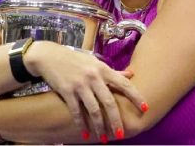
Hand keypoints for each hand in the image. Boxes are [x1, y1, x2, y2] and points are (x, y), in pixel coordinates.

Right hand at [24, 41, 146, 141]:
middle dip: (116, 120)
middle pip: (109, 102)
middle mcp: (93, 76)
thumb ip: (112, 71)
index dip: (136, 96)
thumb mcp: (94, 62)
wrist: (49, 56)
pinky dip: (81, 124)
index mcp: (102, 69)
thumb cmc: (75, 59)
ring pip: (93, 110)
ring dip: (99, 126)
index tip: (145, 108)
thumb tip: (131, 74)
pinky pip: (77, 111)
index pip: (124, 83)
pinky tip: (85, 134)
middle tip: (121, 134)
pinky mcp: (66, 91)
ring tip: (103, 138)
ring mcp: (80, 84)